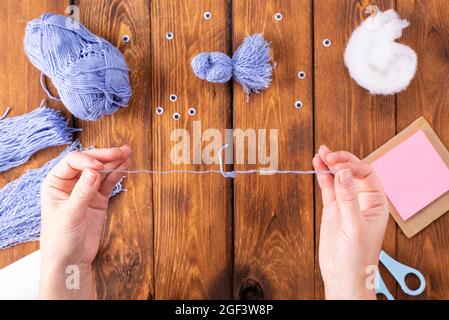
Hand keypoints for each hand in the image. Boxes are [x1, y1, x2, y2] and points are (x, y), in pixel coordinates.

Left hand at [39, 146, 130, 298]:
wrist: (70, 260)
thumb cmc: (60, 239)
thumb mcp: (70, 215)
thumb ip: (82, 192)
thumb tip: (94, 171)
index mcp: (55, 183)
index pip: (72, 162)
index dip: (87, 160)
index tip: (99, 167)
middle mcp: (70, 183)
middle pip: (89, 163)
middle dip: (105, 156)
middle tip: (121, 151)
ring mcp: (86, 190)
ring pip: (101, 171)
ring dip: (114, 162)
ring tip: (127, 153)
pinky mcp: (98, 199)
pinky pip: (108, 183)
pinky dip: (117, 174)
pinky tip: (125, 166)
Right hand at [313, 145, 388, 299]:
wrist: (343, 277)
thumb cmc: (357, 258)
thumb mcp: (354, 226)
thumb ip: (348, 198)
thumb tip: (343, 173)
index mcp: (376, 203)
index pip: (366, 174)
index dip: (352, 165)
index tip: (337, 162)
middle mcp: (362, 200)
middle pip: (352, 172)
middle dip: (340, 161)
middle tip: (327, 154)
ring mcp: (346, 204)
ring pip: (338, 178)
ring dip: (329, 165)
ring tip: (320, 153)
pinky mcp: (332, 210)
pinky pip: (328, 188)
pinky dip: (322, 177)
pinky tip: (317, 166)